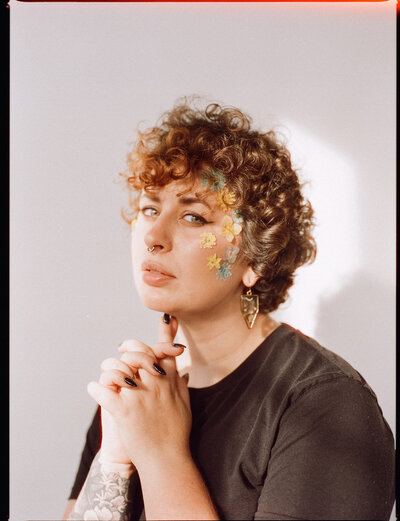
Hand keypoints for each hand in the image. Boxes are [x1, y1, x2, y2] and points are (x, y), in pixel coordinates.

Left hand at [88, 315, 190, 469]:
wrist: (167, 461)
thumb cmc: (176, 433)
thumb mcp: (185, 402)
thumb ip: (179, 382)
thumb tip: (177, 368)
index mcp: (170, 380)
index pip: (165, 350)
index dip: (164, 333)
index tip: (164, 318)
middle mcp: (156, 383)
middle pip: (137, 352)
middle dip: (127, 349)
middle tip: (119, 353)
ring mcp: (140, 396)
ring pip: (117, 368)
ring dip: (108, 370)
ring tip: (105, 376)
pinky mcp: (125, 411)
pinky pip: (104, 391)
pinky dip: (96, 388)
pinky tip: (94, 389)